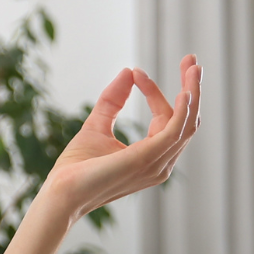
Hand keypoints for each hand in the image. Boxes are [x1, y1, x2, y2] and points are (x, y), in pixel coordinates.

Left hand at [41, 55, 202, 220]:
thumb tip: (128, 71)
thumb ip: (113, 100)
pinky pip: (174, 132)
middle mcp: (161, 163)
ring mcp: (156, 163)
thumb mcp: (97, 125)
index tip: (137, 72)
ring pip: (187, 124)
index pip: (165, 119)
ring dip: (193, 93)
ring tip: (192, 67)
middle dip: (192, 89)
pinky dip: (182, 111)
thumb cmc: (77, 168)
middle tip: (192, 60)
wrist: (60, 192)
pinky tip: (184, 91)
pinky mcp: (146, 159)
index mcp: (151, 156)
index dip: (154, 92)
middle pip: (187, 121)